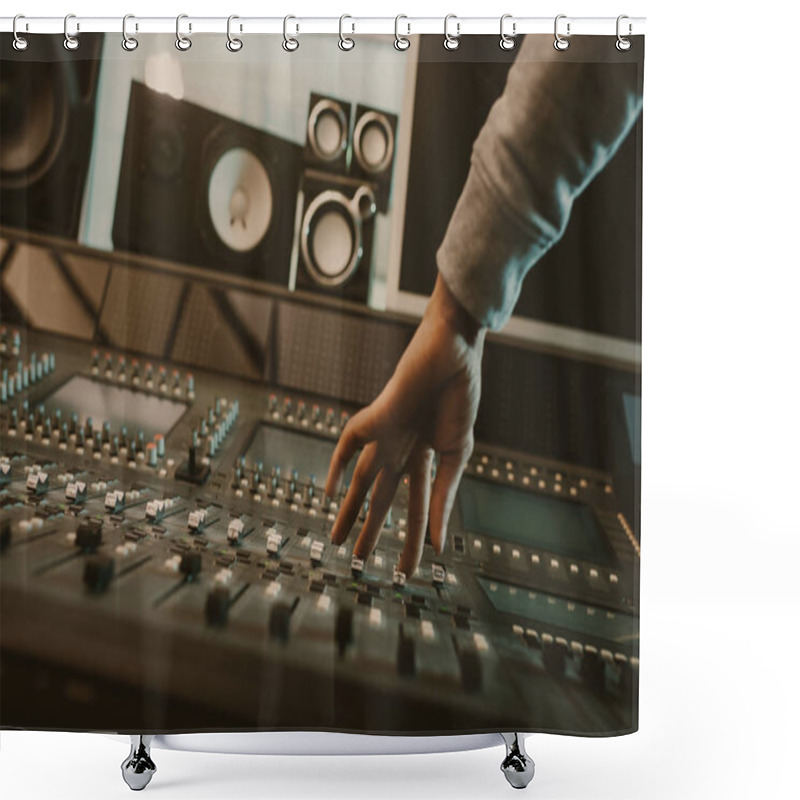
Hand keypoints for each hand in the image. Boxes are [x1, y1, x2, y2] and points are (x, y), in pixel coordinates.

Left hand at [325, 273, 485, 576]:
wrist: (456, 352)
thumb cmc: (461, 394)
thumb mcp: (458, 453)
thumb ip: (445, 494)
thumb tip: (437, 541)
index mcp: (424, 458)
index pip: (415, 507)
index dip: (412, 539)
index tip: (408, 570)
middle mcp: (400, 451)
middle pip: (381, 499)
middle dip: (370, 530)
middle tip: (358, 561)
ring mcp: (386, 435)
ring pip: (361, 481)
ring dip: (348, 511)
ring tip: (335, 540)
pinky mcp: (376, 417)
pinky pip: (349, 443)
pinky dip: (338, 465)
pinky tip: (328, 491)